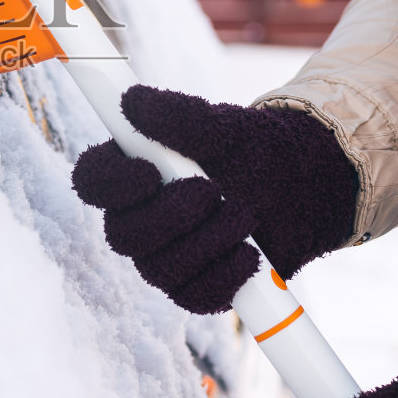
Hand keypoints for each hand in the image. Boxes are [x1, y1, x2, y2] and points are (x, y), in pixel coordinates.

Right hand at [70, 85, 357, 312]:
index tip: (150, 173)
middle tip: (213, 190)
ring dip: (208, 241)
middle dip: (172, 215)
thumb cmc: (255, 149)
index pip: (93, 181)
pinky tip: (249, 254)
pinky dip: (225, 276)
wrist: (304, 188)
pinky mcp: (194, 287)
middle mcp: (138, 216)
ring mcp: (164, 256)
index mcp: (132, 170)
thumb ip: (178, 115)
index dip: (113, 183)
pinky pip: (192, 297)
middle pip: (123, 235)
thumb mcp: (224, 126)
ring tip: (246, 214)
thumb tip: (131, 100)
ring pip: (160, 269)